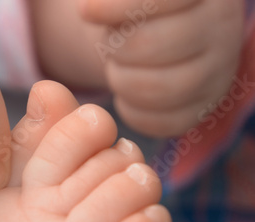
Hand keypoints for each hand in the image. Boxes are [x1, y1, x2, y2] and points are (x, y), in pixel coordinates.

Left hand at [80, 0, 244, 136]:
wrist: (170, 35)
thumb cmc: (143, 8)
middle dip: (114, 47)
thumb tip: (90, 8)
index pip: (164, 0)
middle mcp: (222, 30)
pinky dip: (129, 110)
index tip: (86, 11)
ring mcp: (218, 74)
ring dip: (119, 79)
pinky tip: (125, 92)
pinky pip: (159, 122)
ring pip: (155, 89)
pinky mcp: (202, 109)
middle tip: (109, 45)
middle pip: (150, 45)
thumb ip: (115, 3)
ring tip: (116, 67)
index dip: (120, 7)